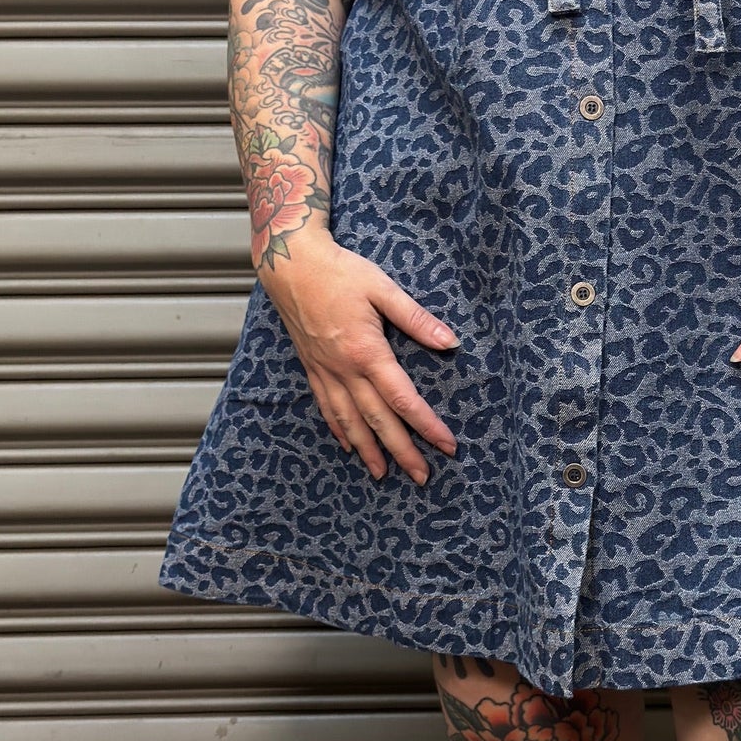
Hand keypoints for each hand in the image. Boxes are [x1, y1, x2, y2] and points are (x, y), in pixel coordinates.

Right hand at [260, 232, 458, 483]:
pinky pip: (326, 407)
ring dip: (368, 451)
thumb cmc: (340, 271)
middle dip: (402, 452)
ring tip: (383, 474)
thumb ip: (417, 319)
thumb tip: (451, 343)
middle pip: (378, 421)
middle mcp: (343, 369)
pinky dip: (339, 430)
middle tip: (422, 477)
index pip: (403, 399)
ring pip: (349, 421)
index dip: (427, 426)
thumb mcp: (383, 288)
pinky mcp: (311, 368)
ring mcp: (324, 371)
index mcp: (366, 352)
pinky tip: (348, 445)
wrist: (290, 264)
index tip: (447, 446)